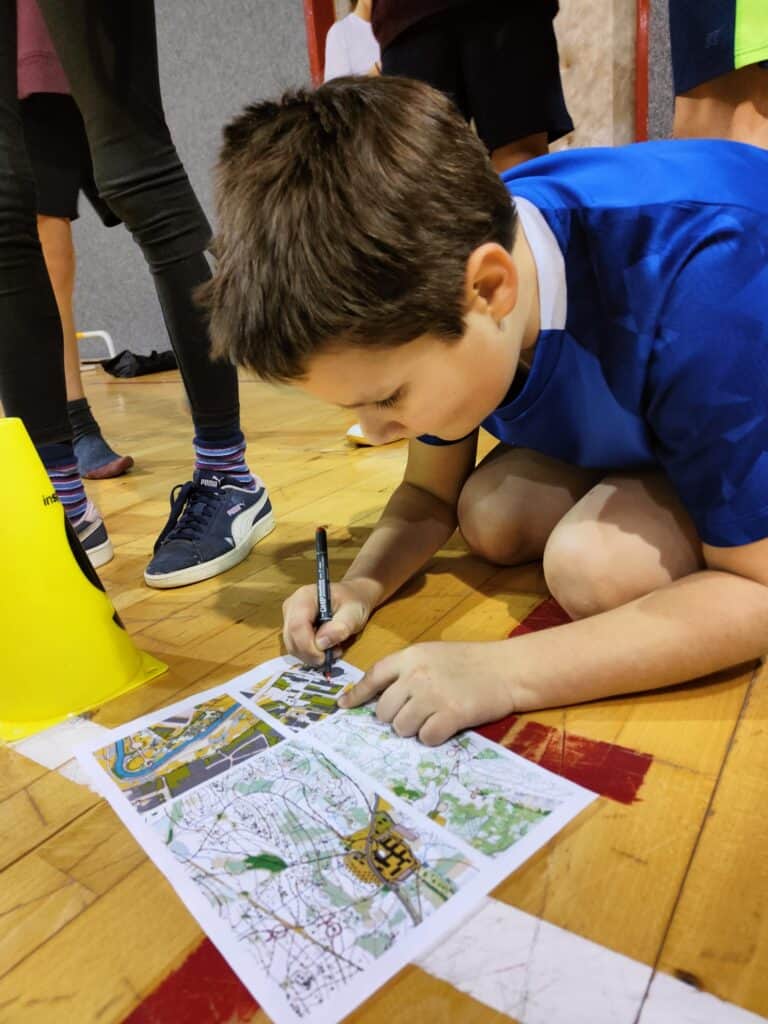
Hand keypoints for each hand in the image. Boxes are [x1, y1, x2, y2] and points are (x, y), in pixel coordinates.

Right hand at [282, 579, 373, 665]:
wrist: (352, 596)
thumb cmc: (353, 601)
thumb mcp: (354, 612)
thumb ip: (341, 626)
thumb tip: (321, 642)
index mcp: (304, 597)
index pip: (297, 625)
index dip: (307, 646)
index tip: (323, 657)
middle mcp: (292, 606)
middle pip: (291, 638)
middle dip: (310, 653)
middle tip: (331, 655)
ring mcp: (289, 617)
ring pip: (291, 646)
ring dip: (310, 655)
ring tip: (332, 649)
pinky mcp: (291, 627)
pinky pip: (295, 647)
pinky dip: (309, 654)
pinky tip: (325, 648)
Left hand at [338, 641, 514, 745]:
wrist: (507, 668)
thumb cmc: (472, 661)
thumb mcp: (433, 654)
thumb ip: (408, 670)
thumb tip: (381, 695)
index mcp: (411, 657)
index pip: (373, 676)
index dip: (357, 694)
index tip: (344, 706)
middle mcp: (416, 675)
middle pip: (384, 710)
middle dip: (394, 718)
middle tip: (413, 716)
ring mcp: (432, 695)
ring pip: (402, 727)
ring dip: (414, 729)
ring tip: (432, 719)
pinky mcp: (450, 715)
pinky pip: (426, 738)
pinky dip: (433, 737)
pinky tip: (445, 727)